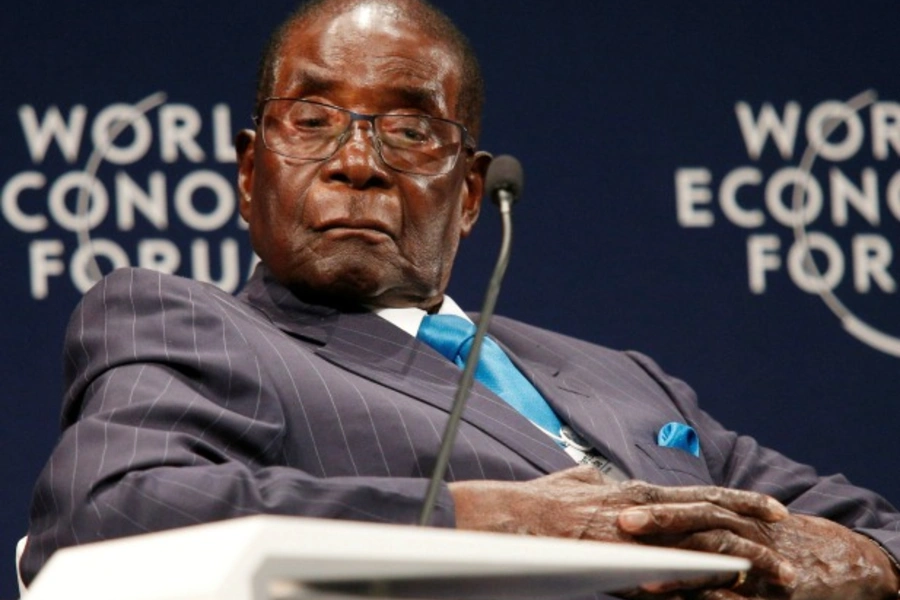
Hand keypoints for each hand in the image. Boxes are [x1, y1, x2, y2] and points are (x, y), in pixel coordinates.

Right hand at [448, 466, 793, 589]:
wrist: (510, 521)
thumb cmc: (538, 505)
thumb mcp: (572, 482)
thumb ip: (591, 480)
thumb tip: (596, 477)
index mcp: (638, 494)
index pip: (700, 493)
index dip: (740, 500)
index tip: (772, 509)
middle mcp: (645, 511)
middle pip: (713, 517)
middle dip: (754, 528)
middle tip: (788, 540)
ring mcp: (637, 539)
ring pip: (705, 546)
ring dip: (746, 560)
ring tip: (778, 575)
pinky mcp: (624, 566)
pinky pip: (676, 577)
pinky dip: (708, 584)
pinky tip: (732, 592)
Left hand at [619, 508, 899, 599]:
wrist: (837, 560)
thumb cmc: (775, 540)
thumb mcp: (738, 523)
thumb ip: (696, 523)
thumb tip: (643, 523)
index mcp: (729, 514)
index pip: (688, 503)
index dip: (655, 505)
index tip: (619, 507)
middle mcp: (742, 531)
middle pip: (699, 521)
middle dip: (662, 522)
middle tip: (624, 525)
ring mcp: (759, 561)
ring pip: (718, 560)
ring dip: (681, 570)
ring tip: (647, 579)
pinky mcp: (774, 592)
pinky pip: (741, 599)